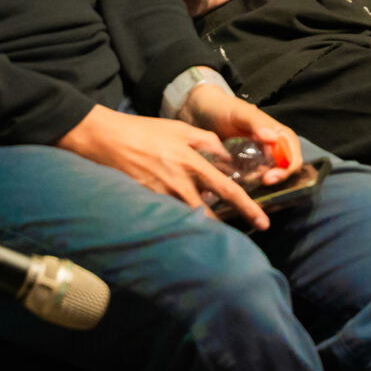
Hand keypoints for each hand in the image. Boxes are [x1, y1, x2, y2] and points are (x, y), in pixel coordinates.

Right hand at [57, 101, 279, 229]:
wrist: (107, 138)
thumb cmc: (145, 131)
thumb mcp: (180, 128)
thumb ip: (206, 140)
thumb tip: (225, 156)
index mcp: (192, 162)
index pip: (227, 190)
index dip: (247, 208)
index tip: (263, 222)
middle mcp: (180, 183)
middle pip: (209, 216)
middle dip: (223, 230)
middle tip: (236, 242)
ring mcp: (161, 195)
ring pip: (188, 219)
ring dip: (200, 227)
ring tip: (209, 236)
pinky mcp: (145, 202)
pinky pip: (167, 217)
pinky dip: (177, 221)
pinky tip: (181, 224)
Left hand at [184, 88, 300, 187]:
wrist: (201, 113)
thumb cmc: (223, 108)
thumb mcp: (240, 112)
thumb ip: (257, 122)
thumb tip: (273, 137)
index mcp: (277, 134)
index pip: (292, 155)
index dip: (286, 168)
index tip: (270, 177)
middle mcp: (272, 148)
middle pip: (284, 170)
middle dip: (276, 178)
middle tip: (260, 182)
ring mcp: (258, 159)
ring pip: (269, 176)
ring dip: (262, 183)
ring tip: (246, 182)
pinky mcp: (244, 167)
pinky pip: (252, 179)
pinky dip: (249, 184)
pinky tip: (238, 184)